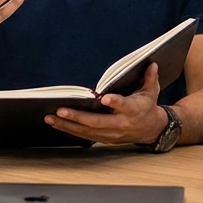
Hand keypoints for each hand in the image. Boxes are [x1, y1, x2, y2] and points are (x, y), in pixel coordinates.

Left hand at [47, 64, 168, 144]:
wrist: (151, 130)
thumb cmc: (147, 106)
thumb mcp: (152, 91)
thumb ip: (149, 78)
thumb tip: (152, 64)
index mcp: (133, 110)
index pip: (124, 106)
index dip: (115, 103)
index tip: (104, 99)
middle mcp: (121, 124)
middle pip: (97, 122)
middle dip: (77, 117)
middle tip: (60, 111)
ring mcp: (112, 134)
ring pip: (87, 132)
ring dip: (67, 126)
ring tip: (50, 118)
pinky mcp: (105, 139)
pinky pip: (85, 136)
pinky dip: (70, 130)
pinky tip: (56, 124)